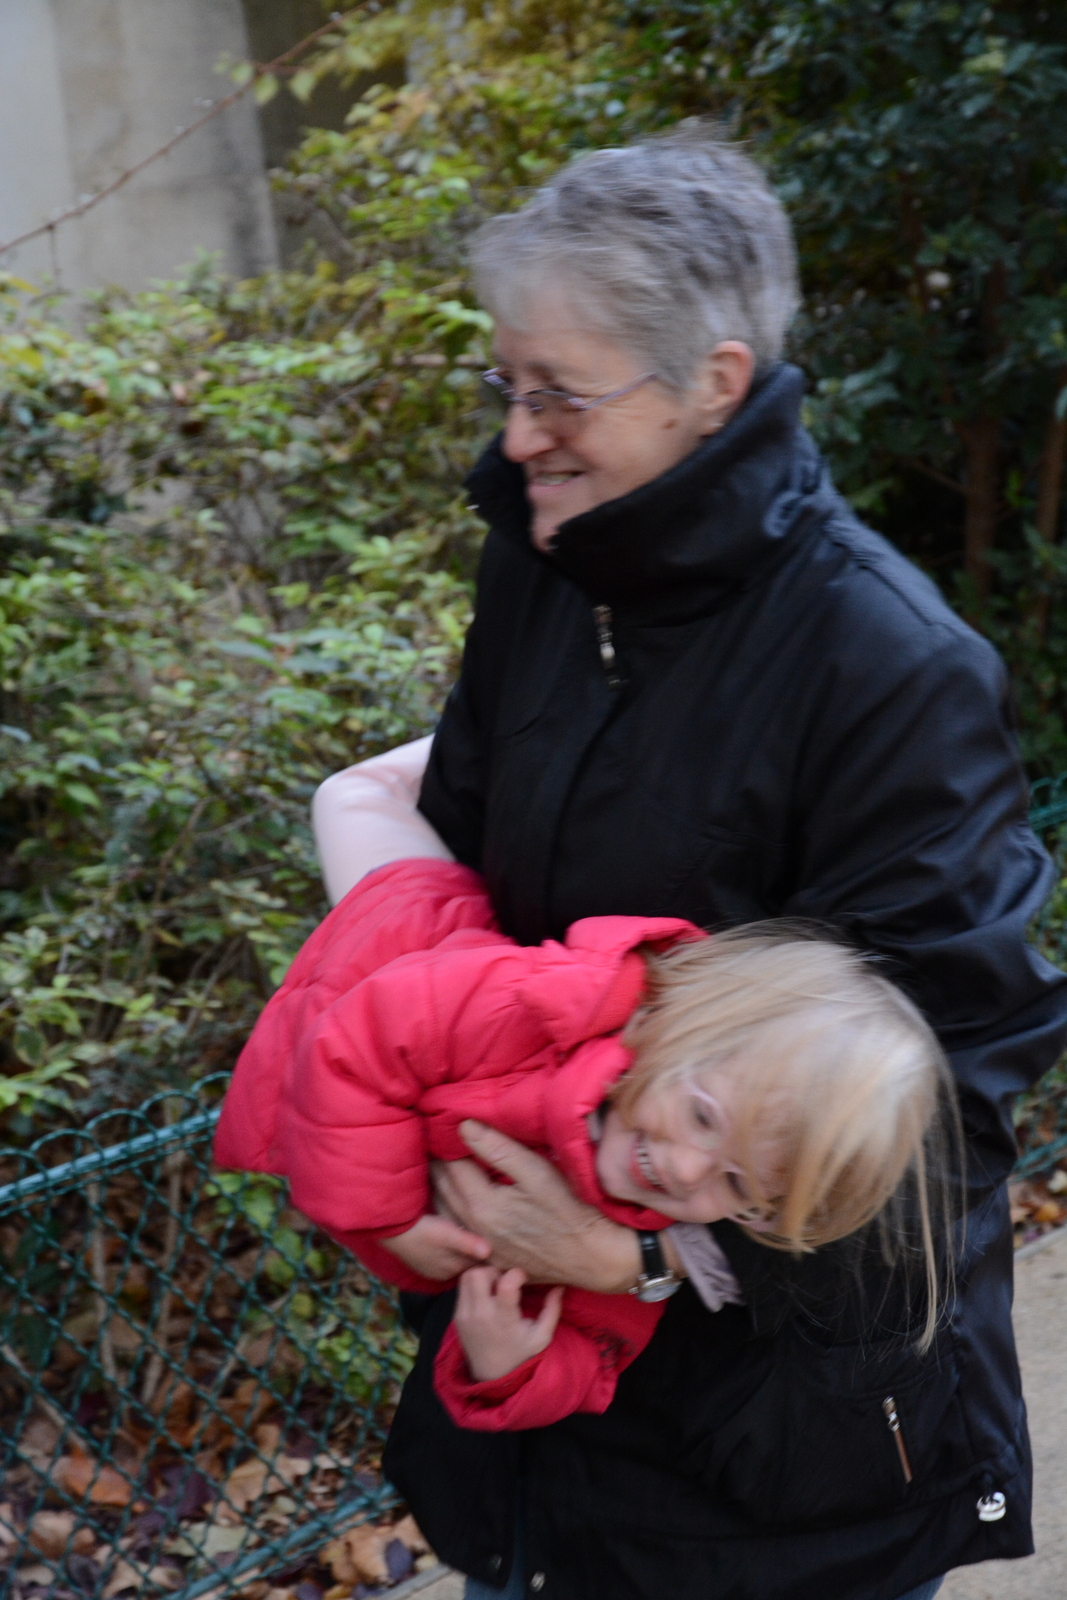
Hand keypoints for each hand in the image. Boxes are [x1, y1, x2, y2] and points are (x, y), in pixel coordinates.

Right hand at [378, 1212, 490, 1280]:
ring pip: (458, 1263)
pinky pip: (446, 1261)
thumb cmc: (421, 1229)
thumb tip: (489, 1252)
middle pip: (470, 1267)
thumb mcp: (446, 1233)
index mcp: (452, 1268)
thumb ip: (467, 1243)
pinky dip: (454, 1254)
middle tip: (498, 1243)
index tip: (507, 1250)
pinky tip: (457, 1242)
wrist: (390, 1228)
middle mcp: (444, 1273)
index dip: (493, 1260)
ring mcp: (433, 1269)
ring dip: (467, 1255)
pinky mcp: (424, 1262)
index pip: (480, 1268)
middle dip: (481, 1259)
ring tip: (480, 1241)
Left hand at [432, 1121, 641, 1293]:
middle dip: (439, 1163)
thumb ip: (499, 1149)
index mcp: (483, 1206)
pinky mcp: (489, 1260)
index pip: (452, 1165)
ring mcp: (480, 1249)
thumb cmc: (571, 1210)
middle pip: (443, 1189)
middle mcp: (473, 1230)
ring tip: (443, 1164)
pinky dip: (449, 1211)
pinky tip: (457, 1197)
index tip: (446, 1124)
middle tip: (438, 1140)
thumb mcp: (539, 1173)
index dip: (448, 1142)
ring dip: (440, 1187)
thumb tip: (463, 1126)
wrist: (593, 1257)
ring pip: (445, 1212)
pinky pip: (456, 1232)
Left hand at [454, 1266, 563, 1381]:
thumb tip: (559, 1286)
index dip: (516, 1274)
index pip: (505, 1285)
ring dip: (482, 1275)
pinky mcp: (457, 1316)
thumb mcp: (541, 1337)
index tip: (522, 1278)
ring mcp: (465, 1315)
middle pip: (479, 1274)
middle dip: (494, 1271)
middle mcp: (481, 1315)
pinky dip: (473, 1285)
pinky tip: (485, 1295)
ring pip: (467, 1277)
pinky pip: (462, 1288)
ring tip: (494, 1286)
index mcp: (504, 1320)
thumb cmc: (520, 1353)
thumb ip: (552, 1310)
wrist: (492, 1375)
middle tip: (504, 1280)